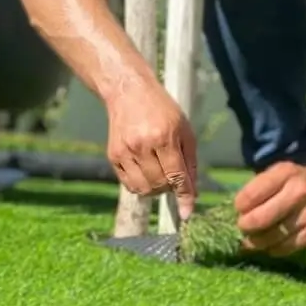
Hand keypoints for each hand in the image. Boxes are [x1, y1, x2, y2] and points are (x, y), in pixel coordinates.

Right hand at [105, 81, 198, 219]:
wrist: (129, 92)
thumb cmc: (162, 110)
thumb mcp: (184, 130)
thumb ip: (190, 162)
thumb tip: (192, 192)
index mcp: (164, 137)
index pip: (176, 175)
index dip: (184, 196)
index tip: (187, 214)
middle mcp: (142, 145)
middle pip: (160, 184)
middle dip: (170, 187)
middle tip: (172, 175)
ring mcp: (125, 151)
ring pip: (143, 189)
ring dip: (155, 189)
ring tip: (159, 174)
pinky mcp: (113, 155)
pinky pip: (128, 184)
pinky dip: (140, 186)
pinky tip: (145, 172)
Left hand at [234, 158, 305, 255]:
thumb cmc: (299, 181)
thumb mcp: (280, 173)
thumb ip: (259, 188)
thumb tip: (236, 213)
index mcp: (286, 173)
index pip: (251, 195)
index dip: (239, 207)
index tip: (239, 210)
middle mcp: (300, 192)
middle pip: (260, 219)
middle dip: (245, 227)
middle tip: (243, 228)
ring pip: (272, 237)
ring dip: (256, 242)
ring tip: (252, 240)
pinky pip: (285, 248)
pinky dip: (273, 248)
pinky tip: (271, 244)